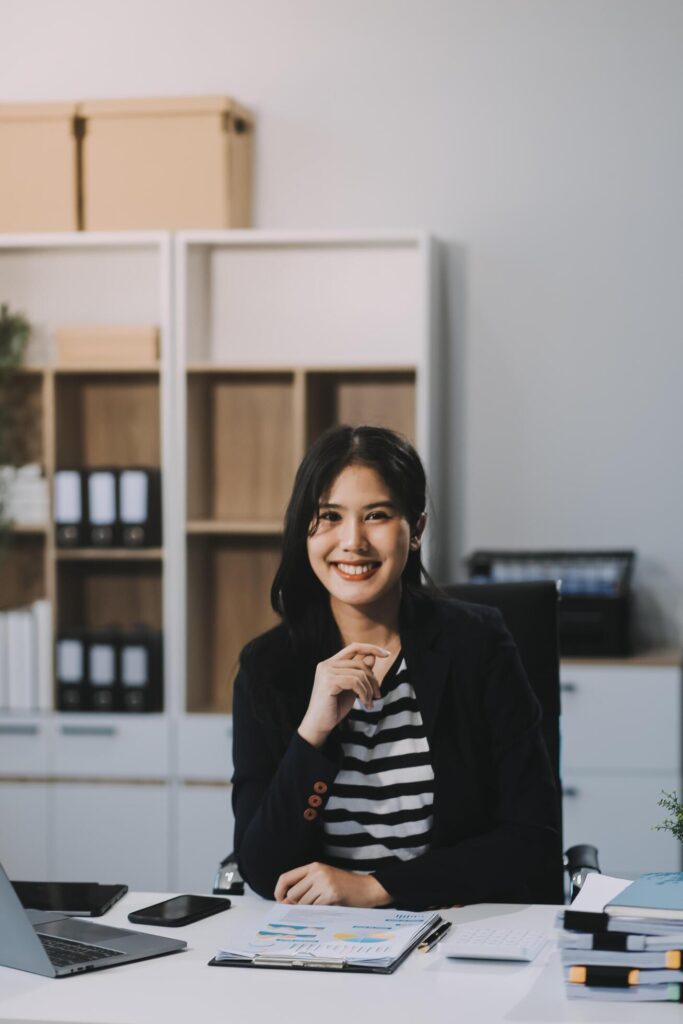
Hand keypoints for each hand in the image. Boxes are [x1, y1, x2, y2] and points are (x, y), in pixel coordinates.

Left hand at [274, 862, 391, 906]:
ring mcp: (324, 882)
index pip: (286, 877)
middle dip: (296, 905)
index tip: (280, 901)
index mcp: (313, 867)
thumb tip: (286, 902)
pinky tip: (328, 907)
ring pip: (303, 903)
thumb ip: (306, 887)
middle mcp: (317, 872)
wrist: (367, 888)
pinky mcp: (331, 893)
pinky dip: (318, 911)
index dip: (279, 891)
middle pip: (293, 894)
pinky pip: (315, 908)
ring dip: (309, 909)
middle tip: (305, 909)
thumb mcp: (323, 880)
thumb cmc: (345, 886)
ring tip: (321, 905)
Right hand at [298, 643, 388, 747]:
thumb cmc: (335, 707)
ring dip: (369, 690)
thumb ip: (360, 672)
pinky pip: (355, 682)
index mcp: (331, 663)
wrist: (319, 725)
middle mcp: (327, 664)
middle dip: (373, 680)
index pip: (354, 647)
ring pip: (360, 673)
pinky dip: (364, 693)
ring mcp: (326, 671)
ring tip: (369, 702)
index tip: (386, 654)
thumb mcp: (352, 688)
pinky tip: (365, 704)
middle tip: (377, 695)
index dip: (371, 648)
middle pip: (360, 663)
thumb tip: (372, 656)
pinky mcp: (328, 681)